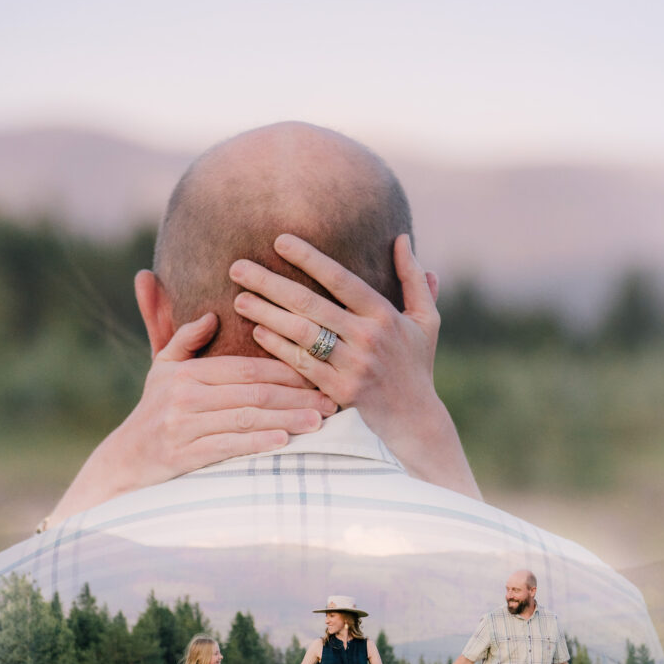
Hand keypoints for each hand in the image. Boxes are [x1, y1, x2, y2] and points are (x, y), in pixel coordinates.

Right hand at [48, 312, 335, 519]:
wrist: (123, 463)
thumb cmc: (151, 414)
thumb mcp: (161, 371)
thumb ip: (182, 340)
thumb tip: (210, 315)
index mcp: (185, 373)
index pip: (245, 368)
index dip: (284, 370)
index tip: (317, 373)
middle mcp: (184, 397)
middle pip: (252, 393)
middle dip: (295, 396)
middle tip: (330, 400)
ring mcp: (183, 427)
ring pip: (245, 419)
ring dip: (286, 420)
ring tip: (319, 421)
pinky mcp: (183, 456)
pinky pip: (228, 447)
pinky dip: (257, 443)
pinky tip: (284, 442)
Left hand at [230, 234, 480, 498]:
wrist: (416, 424)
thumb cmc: (416, 368)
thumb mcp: (426, 322)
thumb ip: (413, 280)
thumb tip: (402, 239)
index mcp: (384, 315)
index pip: (341, 279)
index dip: (309, 258)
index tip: (279, 241)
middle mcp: (368, 338)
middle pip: (311, 303)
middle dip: (271, 283)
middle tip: (237, 268)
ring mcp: (352, 366)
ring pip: (301, 333)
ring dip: (267, 314)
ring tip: (240, 299)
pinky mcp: (339, 392)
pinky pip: (301, 365)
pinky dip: (278, 348)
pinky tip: (257, 333)